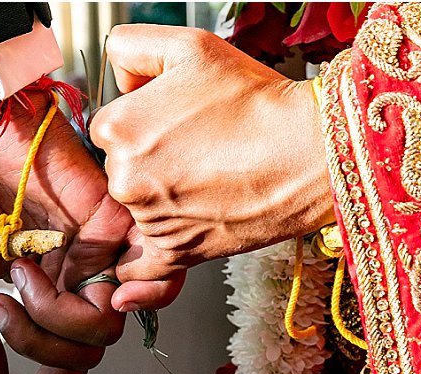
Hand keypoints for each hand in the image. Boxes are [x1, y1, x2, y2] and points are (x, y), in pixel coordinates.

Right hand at [0, 90, 181, 373]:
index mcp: (45, 293)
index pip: (62, 359)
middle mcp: (77, 280)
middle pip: (86, 351)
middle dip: (36, 345)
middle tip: (0, 305)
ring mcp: (98, 257)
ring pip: (102, 327)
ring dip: (49, 319)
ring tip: (17, 273)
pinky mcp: (114, 229)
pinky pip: (127, 287)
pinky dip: (77, 300)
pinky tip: (36, 272)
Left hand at [90, 25, 335, 288]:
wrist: (310, 151)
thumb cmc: (257, 102)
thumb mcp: (189, 46)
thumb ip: (132, 46)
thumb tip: (117, 75)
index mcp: (117, 128)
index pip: (110, 126)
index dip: (143, 118)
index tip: (177, 119)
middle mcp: (125, 178)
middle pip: (122, 168)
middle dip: (151, 158)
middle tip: (200, 145)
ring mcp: (150, 219)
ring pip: (140, 206)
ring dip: (164, 196)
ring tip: (212, 174)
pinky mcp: (177, 252)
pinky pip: (140, 269)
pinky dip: (137, 274)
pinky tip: (129, 280)